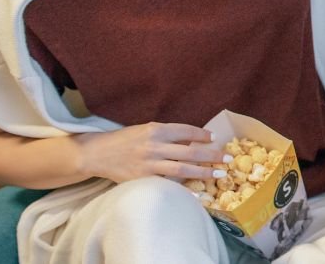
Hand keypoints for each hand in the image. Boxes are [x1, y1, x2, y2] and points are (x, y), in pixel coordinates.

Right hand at [75, 122, 230, 183]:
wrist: (96, 153)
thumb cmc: (124, 140)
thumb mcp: (146, 130)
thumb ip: (168, 134)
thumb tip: (193, 140)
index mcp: (156, 129)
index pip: (186, 131)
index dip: (202, 134)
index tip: (215, 138)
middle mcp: (154, 146)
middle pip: (190, 151)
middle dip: (212, 155)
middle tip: (228, 158)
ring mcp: (148, 164)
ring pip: (182, 169)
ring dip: (203, 172)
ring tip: (220, 174)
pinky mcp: (142, 179)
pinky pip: (168, 184)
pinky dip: (184, 190)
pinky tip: (198, 195)